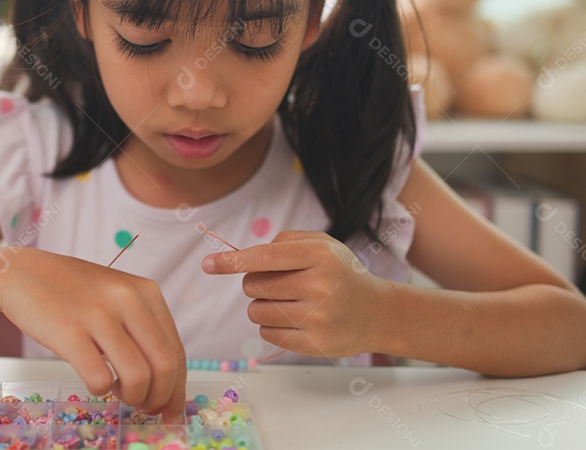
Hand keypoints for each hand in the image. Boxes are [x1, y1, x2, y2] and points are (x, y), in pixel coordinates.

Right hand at [0, 248, 186, 421]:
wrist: (23, 273)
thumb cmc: (72, 292)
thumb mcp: (118, 295)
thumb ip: (143, 328)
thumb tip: (166, 381)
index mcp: (146, 291)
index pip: (176, 350)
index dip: (177, 388)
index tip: (169, 409)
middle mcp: (128, 299)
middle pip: (165, 366)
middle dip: (159, 397)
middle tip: (144, 405)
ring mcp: (98, 315)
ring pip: (138, 377)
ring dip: (132, 397)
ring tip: (117, 391)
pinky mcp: (69, 332)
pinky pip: (100, 379)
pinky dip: (100, 390)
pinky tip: (94, 380)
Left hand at [201, 230, 390, 358]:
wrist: (377, 312)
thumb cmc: (340, 273)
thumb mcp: (322, 244)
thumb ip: (285, 241)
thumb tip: (242, 257)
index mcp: (320, 255)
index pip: (265, 257)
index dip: (233, 260)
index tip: (208, 264)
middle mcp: (320, 285)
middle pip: (253, 285)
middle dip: (254, 282)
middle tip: (279, 283)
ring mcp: (318, 318)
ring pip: (256, 311)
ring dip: (261, 306)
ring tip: (287, 302)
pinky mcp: (314, 344)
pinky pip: (267, 334)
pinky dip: (271, 326)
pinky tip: (294, 320)